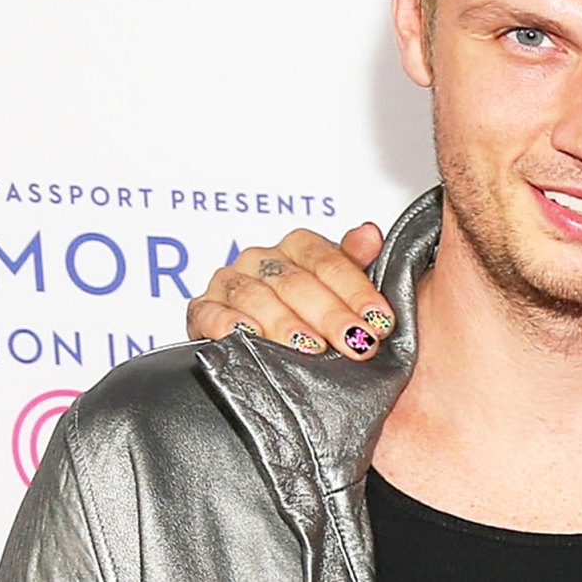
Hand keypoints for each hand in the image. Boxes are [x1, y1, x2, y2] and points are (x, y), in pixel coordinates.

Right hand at [185, 223, 389, 359]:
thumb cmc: (309, 313)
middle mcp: (262, 259)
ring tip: (310, 348)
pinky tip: (249, 336)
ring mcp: (229, 282)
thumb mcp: (338, 286)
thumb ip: (353, 260)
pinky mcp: (202, 309)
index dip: (357, 291)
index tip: (379, 321)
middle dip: (330, 315)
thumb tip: (369, 233)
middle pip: (297, 282)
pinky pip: (210, 313)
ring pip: (258, 297)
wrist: (269, 342)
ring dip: (285, 324)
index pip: (329, 261)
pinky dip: (227, 323)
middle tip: (355, 342)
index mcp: (297, 246)